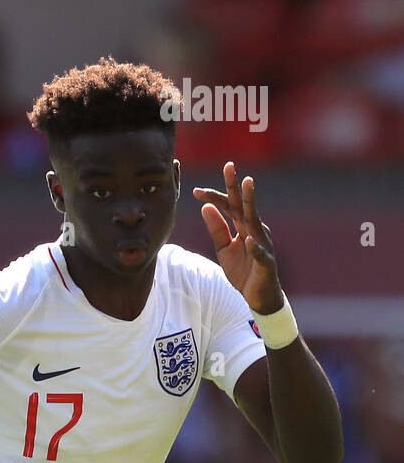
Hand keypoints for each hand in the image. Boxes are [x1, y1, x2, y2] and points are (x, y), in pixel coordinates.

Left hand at [193, 162, 282, 314]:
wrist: (258, 296)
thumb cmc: (243, 270)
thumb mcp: (224, 249)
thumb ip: (216, 229)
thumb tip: (205, 208)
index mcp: (243, 225)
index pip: (228, 206)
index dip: (213, 197)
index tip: (196, 190)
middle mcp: (254, 229)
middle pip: (242, 205)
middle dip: (236, 185)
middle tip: (228, 166)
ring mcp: (262, 244)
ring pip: (255, 220)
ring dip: (250, 203)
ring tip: (247, 185)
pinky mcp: (266, 262)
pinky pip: (260, 253)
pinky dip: (255, 248)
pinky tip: (249, 241)